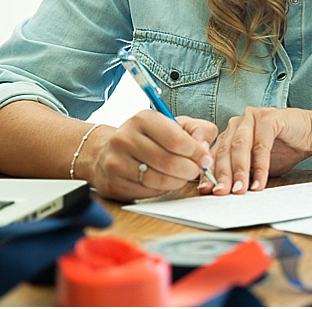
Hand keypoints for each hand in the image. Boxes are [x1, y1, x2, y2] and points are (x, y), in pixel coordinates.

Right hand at [86, 110, 217, 199]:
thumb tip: (205, 149)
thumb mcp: (175, 124)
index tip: (205, 158)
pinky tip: (163, 181)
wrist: (106, 151)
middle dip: (190, 170)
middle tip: (195, 170)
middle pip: (169, 162)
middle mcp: (125, 138)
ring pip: (160, 180)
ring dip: (178, 182)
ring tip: (181, 176)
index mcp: (143, 119)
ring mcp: (116, 162)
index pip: (177, 139)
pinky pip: (148, 193)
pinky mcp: (113, 184)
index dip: (197, 152)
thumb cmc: (149, 137)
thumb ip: (198, 130)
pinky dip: (162, 190)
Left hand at [202, 106, 311, 195]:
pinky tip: (259, 182)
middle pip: (225, 150)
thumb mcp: (256, 166)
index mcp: (230, 133)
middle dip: (223, 174)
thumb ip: (240, 173)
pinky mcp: (269, 117)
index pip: (215, 154)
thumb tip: (221, 191)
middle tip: (221, 193)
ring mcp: (252, 117)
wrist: (311, 134)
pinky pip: (261, 145)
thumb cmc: (283, 150)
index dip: (210, 174)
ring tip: (240, 191)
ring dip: (240, 171)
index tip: (206, 192)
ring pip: (240, 147)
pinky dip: (260, 166)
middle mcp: (238, 123)